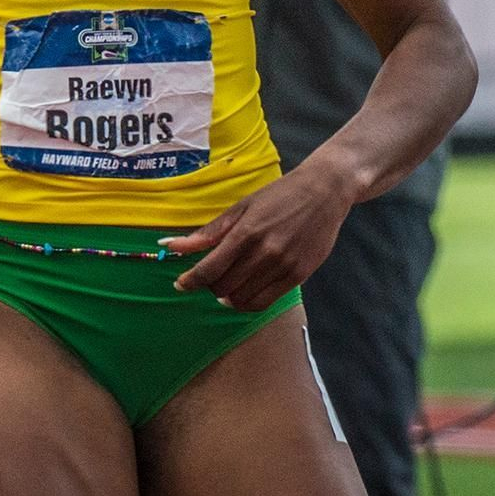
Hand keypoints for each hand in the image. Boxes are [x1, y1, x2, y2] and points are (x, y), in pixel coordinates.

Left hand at [164, 165, 354, 310]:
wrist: (324, 192)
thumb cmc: (279, 196)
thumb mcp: (241, 207)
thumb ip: (208, 232)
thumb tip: (170, 245)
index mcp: (246, 232)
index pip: (210, 269)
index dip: (191, 280)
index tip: (181, 284)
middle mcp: (264, 252)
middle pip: (223, 287)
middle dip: (210, 285)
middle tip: (211, 275)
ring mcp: (283, 266)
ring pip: (241, 299)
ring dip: (227, 296)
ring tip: (228, 283)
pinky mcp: (298, 276)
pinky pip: (264, 302)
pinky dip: (246, 302)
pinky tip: (242, 292)